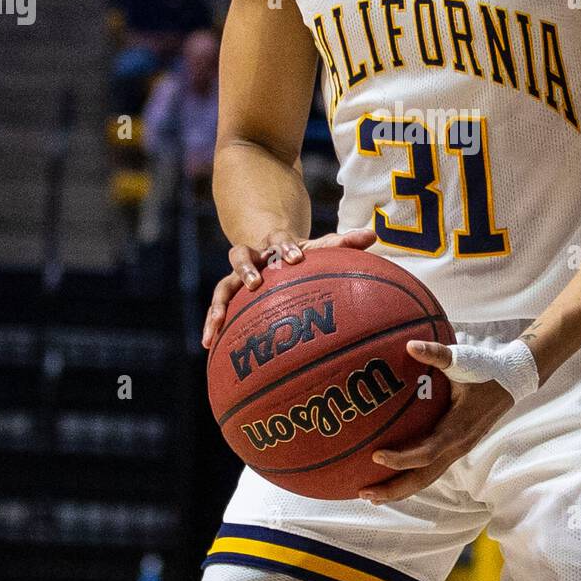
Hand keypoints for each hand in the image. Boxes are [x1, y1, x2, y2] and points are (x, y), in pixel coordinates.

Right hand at [201, 225, 375, 347]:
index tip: (296, 258)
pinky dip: (212, 325)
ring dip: (219, 303)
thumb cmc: (300, 256)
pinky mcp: (229, 295)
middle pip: (241, 255)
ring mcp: (237, 276)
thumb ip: (344, 243)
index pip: (279, 241)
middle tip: (255, 283)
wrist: (269, 248)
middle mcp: (252, 257)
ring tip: (218, 323)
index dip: (286, 248)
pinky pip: (218, 309)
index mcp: (275, 244)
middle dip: (247, 268)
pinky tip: (208, 345)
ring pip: (223, 285)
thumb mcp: (319, 248)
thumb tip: (372, 235)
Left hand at [359, 336, 538, 503]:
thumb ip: (436, 353)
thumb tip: (409, 345)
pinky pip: (430, 468)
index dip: (402, 459)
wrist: (511, 381)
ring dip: (400, 488)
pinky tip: (390, 473)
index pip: (426, 453)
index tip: (376, 455)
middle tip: (364, 493)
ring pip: (426, 478)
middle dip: (394, 489)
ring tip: (372, 494)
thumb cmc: (485, 370)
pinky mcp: (455, 448)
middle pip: (422, 478)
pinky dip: (410, 475)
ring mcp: (457, 450)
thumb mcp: (462, 360)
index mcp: (457, 429)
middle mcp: (458, 446)